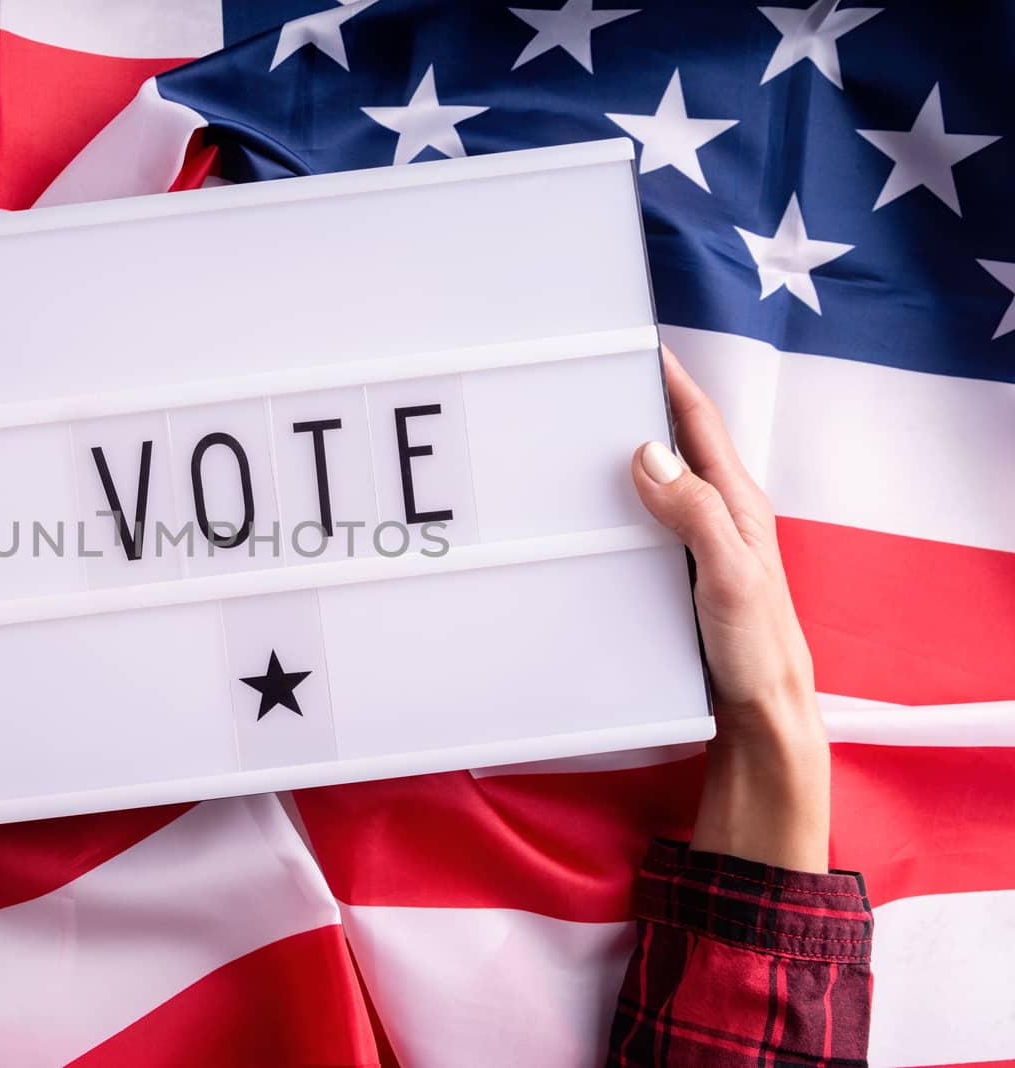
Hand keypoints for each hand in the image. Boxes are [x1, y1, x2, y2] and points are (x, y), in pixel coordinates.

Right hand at [631, 346, 828, 871]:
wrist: (760, 718)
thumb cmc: (758, 650)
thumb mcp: (731, 575)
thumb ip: (696, 513)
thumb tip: (649, 454)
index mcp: (737, 504)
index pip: (699, 423)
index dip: (670, 380)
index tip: (635, 345)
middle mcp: (716, 518)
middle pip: (671, 447)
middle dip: (633, 410)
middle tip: (585, 387)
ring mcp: (696, 548)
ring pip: (652, 486)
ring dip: (617, 461)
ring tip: (569, 444)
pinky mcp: (676, 578)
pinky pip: (639, 526)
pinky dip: (613, 508)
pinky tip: (583, 519)